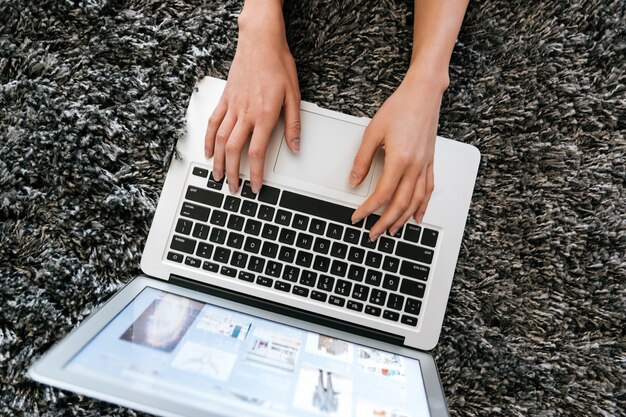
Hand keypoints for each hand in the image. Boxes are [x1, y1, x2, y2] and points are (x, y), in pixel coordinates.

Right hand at [204, 2, 300, 193]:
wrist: (260, 41)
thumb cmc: (278, 65)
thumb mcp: (294, 95)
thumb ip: (294, 125)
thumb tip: (296, 147)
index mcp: (265, 115)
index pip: (257, 152)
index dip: (255, 173)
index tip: (255, 187)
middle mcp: (246, 113)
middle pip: (234, 150)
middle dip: (233, 173)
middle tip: (234, 189)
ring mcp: (232, 106)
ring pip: (219, 139)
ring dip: (218, 161)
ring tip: (218, 177)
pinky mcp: (225, 98)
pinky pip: (213, 122)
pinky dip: (208, 139)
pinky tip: (208, 151)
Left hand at [349, 67, 447, 239]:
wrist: (424, 94)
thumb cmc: (400, 108)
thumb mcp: (372, 132)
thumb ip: (362, 160)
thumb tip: (354, 181)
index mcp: (399, 160)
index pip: (382, 195)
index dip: (368, 210)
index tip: (357, 217)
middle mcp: (415, 166)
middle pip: (400, 204)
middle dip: (385, 223)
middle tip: (373, 234)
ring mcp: (425, 165)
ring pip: (416, 201)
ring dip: (403, 219)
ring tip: (392, 230)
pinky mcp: (430, 162)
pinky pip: (429, 190)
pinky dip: (423, 206)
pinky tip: (418, 216)